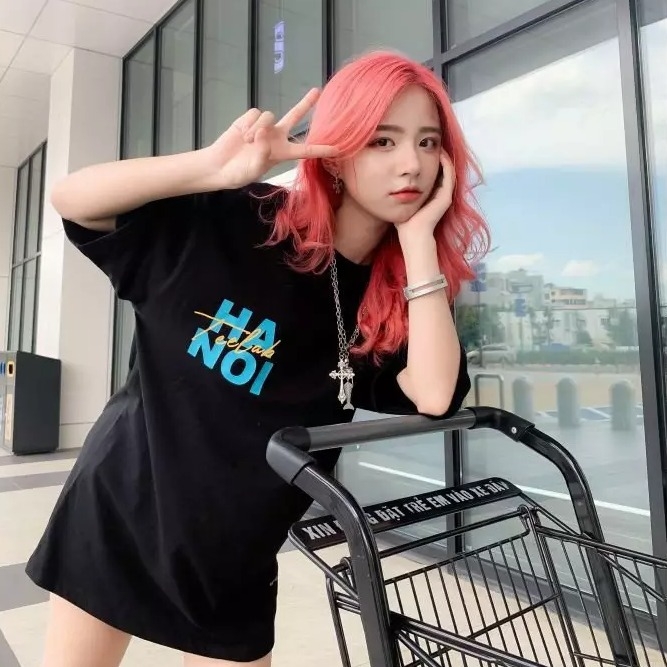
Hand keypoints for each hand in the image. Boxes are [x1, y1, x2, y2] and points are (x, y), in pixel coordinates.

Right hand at [201, 88, 337, 189]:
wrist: (219, 166)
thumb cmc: (238, 173)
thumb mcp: (254, 170)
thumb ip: (262, 153)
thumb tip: (264, 132)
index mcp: (282, 153)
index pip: (306, 150)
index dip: (322, 149)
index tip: (339, 148)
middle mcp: (276, 137)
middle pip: (295, 116)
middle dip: (306, 103)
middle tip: (318, 91)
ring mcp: (263, 127)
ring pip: (269, 116)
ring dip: (258, 129)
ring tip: (248, 142)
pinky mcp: (249, 119)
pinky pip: (255, 114)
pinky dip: (249, 125)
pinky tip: (242, 135)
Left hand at [396, 151, 455, 241]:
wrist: (411, 234)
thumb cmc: (403, 221)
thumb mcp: (401, 199)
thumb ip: (400, 189)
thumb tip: (390, 178)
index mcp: (431, 195)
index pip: (434, 173)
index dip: (430, 159)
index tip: (424, 147)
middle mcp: (440, 194)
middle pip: (442, 170)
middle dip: (439, 155)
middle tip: (435, 141)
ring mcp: (444, 196)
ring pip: (448, 171)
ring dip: (444, 157)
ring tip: (439, 144)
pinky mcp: (445, 197)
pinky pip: (449, 176)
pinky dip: (446, 164)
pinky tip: (440, 154)